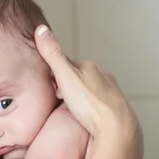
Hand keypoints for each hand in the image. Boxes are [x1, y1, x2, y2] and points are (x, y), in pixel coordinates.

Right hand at [34, 25, 141, 156]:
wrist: (117, 130)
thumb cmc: (90, 104)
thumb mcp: (65, 76)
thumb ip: (52, 54)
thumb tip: (41, 29)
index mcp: (90, 66)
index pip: (65, 64)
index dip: (53, 75)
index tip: (49, 86)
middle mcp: (103, 75)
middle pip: (77, 77)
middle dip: (65, 86)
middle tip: (58, 100)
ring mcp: (110, 91)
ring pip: (87, 90)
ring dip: (77, 97)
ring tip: (71, 110)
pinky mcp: (114, 107)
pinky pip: (96, 104)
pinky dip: (88, 108)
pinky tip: (85, 118)